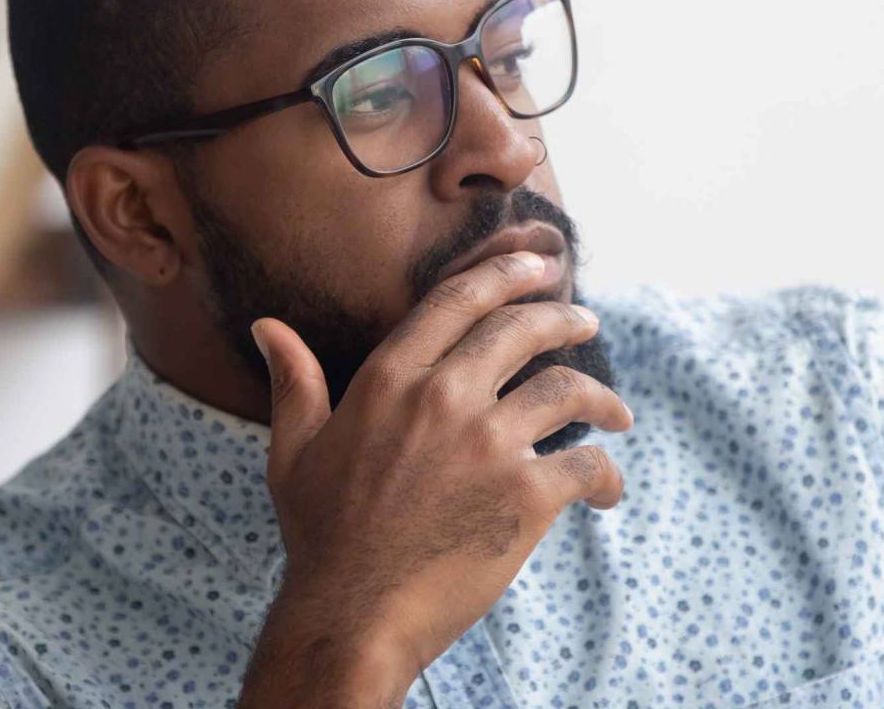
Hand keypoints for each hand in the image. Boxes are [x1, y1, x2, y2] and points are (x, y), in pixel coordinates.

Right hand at [237, 251, 631, 706]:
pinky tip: (608, 490)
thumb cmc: (321, 537)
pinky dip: (606, 475)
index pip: (458, 301)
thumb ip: (294, 383)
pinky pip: (586, 465)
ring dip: (601, 399)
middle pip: (520, 331)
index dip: (505, 274)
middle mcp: (441, 397)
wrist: (352, 615)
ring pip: (566, 391)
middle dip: (563, 319)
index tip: (538, 268)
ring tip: (616, 413)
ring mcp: (488, 445)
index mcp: (389, 379)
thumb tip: (267, 327)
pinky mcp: (525, 496)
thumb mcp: (294, 451)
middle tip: (586, 322)